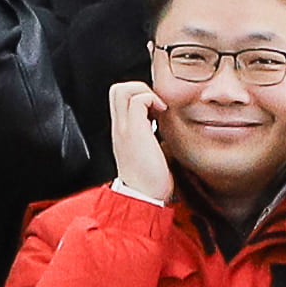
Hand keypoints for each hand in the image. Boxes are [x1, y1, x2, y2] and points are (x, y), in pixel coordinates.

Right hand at [107, 80, 170, 203]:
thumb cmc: (151, 182)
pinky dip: (151, 99)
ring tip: (158, 109)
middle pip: (117, 89)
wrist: (144, 198)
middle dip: (139, 88)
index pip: (120, 100)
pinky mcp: (133, 131)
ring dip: (144, 92)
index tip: (156, 109)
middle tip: (156, 105)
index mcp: (123, 133)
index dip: (138, 95)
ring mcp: (124, 128)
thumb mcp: (151, 154)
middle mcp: (120, 128)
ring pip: (123, 89)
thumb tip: (168, 131)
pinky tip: (162, 114)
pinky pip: (138, 100)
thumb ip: (153, 139)